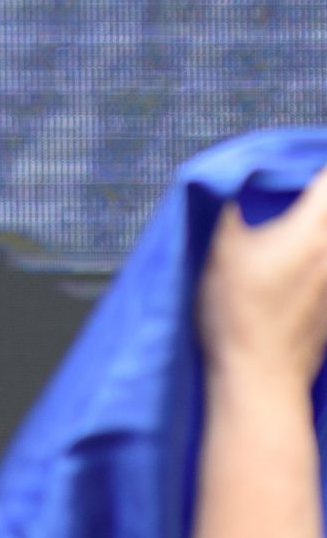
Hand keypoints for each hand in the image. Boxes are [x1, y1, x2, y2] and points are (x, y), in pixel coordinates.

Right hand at [198, 163, 326, 387]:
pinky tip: (297, 260)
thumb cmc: (236, 310)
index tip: (304, 162)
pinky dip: (321, 253)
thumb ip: (232, 206)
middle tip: (304, 189)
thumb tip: (234, 179)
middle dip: (318, 194)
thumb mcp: (220, 248)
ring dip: (318, 225)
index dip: (318, 167)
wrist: (261, 375)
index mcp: (311, 233)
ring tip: (303, 219)